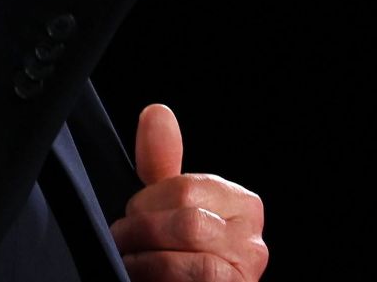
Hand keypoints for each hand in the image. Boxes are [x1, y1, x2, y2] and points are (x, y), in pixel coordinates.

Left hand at [111, 105, 268, 281]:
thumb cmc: (178, 253)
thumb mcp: (170, 205)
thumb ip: (163, 161)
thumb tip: (156, 111)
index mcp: (243, 205)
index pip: (186, 188)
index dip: (147, 201)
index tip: (132, 213)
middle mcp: (253, 241)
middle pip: (187, 222)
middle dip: (143, 230)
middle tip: (123, 239)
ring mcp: (245, 273)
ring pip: (185, 258)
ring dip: (143, 260)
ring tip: (128, 260)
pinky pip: (190, 280)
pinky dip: (154, 279)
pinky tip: (141, 279)